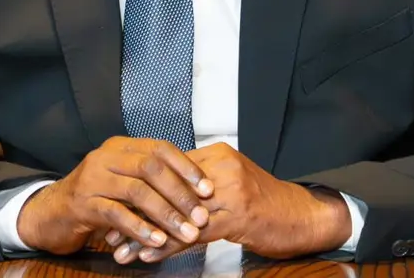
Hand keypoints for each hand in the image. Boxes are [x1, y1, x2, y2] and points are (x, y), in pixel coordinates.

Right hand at [15, 137, 212, 257]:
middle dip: (180, 192)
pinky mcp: (82, 204)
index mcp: (121, 147)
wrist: (50, 214)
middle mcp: (106, 157)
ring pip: (136, 191)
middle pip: (151, 167)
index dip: (186, 168)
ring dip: (166, 214)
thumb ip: (150, 180)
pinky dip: (140, 228)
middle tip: (201, 214)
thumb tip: (195, 191)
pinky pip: (116, 214)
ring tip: (186, 232)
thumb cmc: (95, 198)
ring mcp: (93, 179)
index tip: (208, 188)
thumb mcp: (122, 182)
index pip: (160, 148)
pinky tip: (156, 241)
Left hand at [112, 143, 350, 263]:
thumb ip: (201, 184)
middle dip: (135, 215)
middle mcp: (221, 167)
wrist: (303, 216)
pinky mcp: (238, 215)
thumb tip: (163, 194)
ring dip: (145, 236)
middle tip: (110, 235)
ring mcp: (230, 190)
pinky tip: (149, 258)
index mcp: (216, 155)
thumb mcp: (230, 184)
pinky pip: (193, 233)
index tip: (115, 209)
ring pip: (175, 215)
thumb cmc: (265, 204)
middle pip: (166, 192)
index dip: (139, 193)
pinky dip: (167, 247)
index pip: (166, 171)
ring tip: (120, 252)